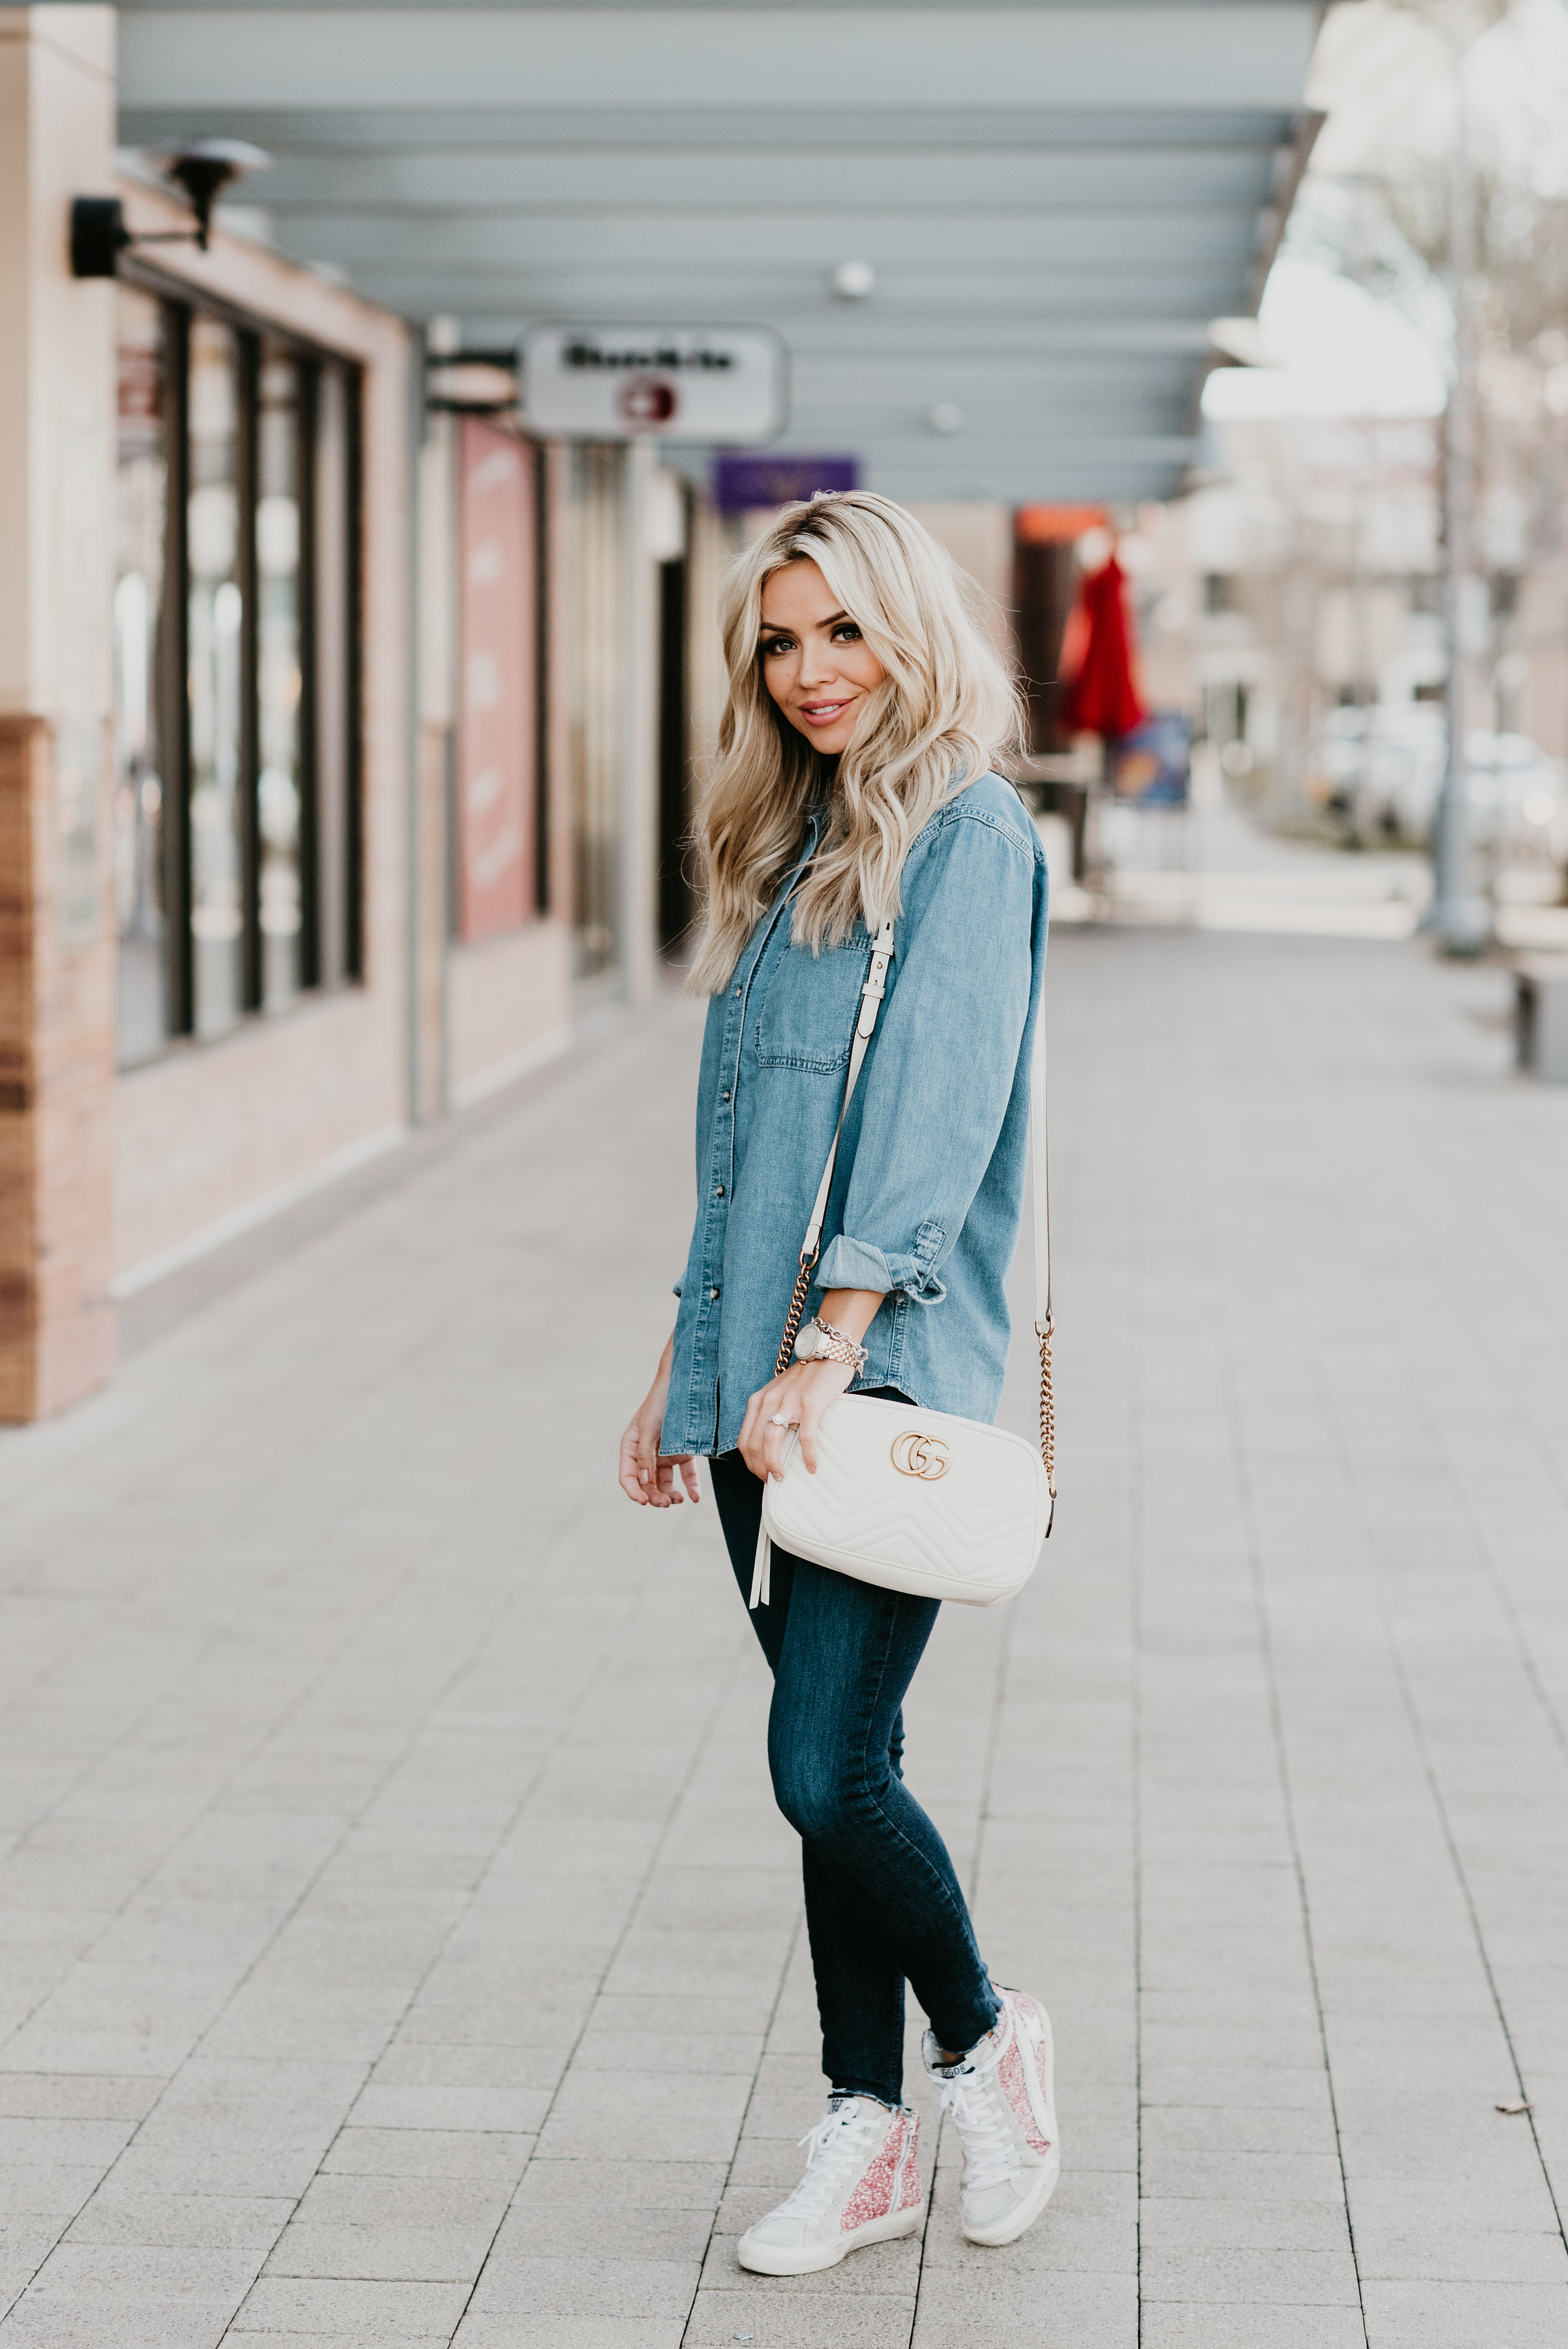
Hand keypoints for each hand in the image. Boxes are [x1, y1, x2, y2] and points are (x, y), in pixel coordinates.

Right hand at [619, 1342, 701, 1508]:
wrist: (687, 1382)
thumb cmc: (662, 1402)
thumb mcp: (649, 1427)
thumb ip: (645, 1455)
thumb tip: (643, 1482)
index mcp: (631, 1446)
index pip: (627, 1476)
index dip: (633, 1491)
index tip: (644, 1501)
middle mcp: (647, 1453)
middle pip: (647, 1483)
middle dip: (654, 1495)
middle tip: (666, 1502)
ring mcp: (665, 1453)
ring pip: (665, 1483)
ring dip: (669, 1494)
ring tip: (678, 1499)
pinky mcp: (683, 1452)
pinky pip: (686, 1475)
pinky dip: (690, 1487)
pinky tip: (694, 1497)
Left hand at [739, 1356, 855, 1484]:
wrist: (827, 1352)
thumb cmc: (806, 1377)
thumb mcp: (779, 1393)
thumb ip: (772, 1412)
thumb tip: (773, 1443)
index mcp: (758, 1401)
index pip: (744, 1439)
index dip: (749, 1461)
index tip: (760, 1473)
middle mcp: (769, 1401)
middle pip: (754, 1444)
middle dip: (759, 1467)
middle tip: (771, 1480)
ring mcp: (789, 1402)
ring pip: (771, 1441)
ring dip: (774, 1464)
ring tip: (782, 1477)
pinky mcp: (810, 1404)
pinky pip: (805, 1436)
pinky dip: (807, 1455)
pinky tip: (812, 1466)